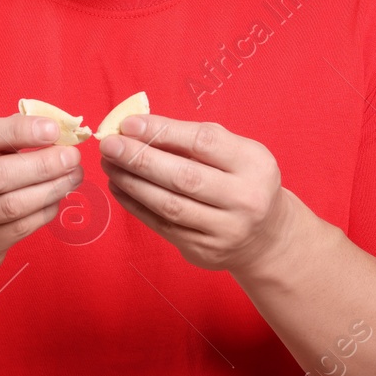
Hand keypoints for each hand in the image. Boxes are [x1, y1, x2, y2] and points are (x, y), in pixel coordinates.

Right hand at [0, 114, 83, 277]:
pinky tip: (56, 198)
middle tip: (72, 157)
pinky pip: (19, 229)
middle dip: (42, 164)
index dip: (19, 130)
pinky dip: (44, 211)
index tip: (53, 129)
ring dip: (51, 189)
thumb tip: (52, 127)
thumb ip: (2, 136)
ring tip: (74, 175)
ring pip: (11, 206)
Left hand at [99, 115, 292, 271]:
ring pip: (169, 205)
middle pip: (183, 177)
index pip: (203, 142)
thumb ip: (193, 139)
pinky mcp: (205, 251)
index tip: (129, 124)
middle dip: (140, 159)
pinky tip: (119, 187)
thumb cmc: (242, 181)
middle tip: (109, 145)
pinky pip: (163, 226)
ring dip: (132, 183)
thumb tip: (138, 127)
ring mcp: (225, 229)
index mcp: (254, 164)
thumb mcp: (235, 153)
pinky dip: (136, 205)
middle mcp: (245, 199)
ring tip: (110, 165)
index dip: (162, 132)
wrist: (266, 236)